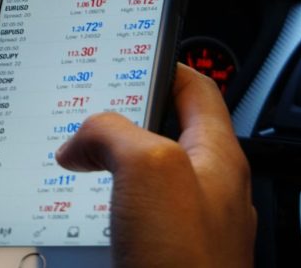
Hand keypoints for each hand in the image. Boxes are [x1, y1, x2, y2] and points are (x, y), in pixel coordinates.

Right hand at [56, 64, 255, 267]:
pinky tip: (89, 208)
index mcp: (218, 157)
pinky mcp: (167, 252)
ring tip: (82, 158)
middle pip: (166, 132)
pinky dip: (109, 203)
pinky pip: (135, 214)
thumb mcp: (148, 169)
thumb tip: (82, 139)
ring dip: (112, 163)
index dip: (166, 65)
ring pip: (146, 176)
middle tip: (90, 113)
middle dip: (126, 118)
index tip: (134, 54)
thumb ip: (114, 133)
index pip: (197, 90)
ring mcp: (190, 224)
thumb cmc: (188, 261)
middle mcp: (208, 189)